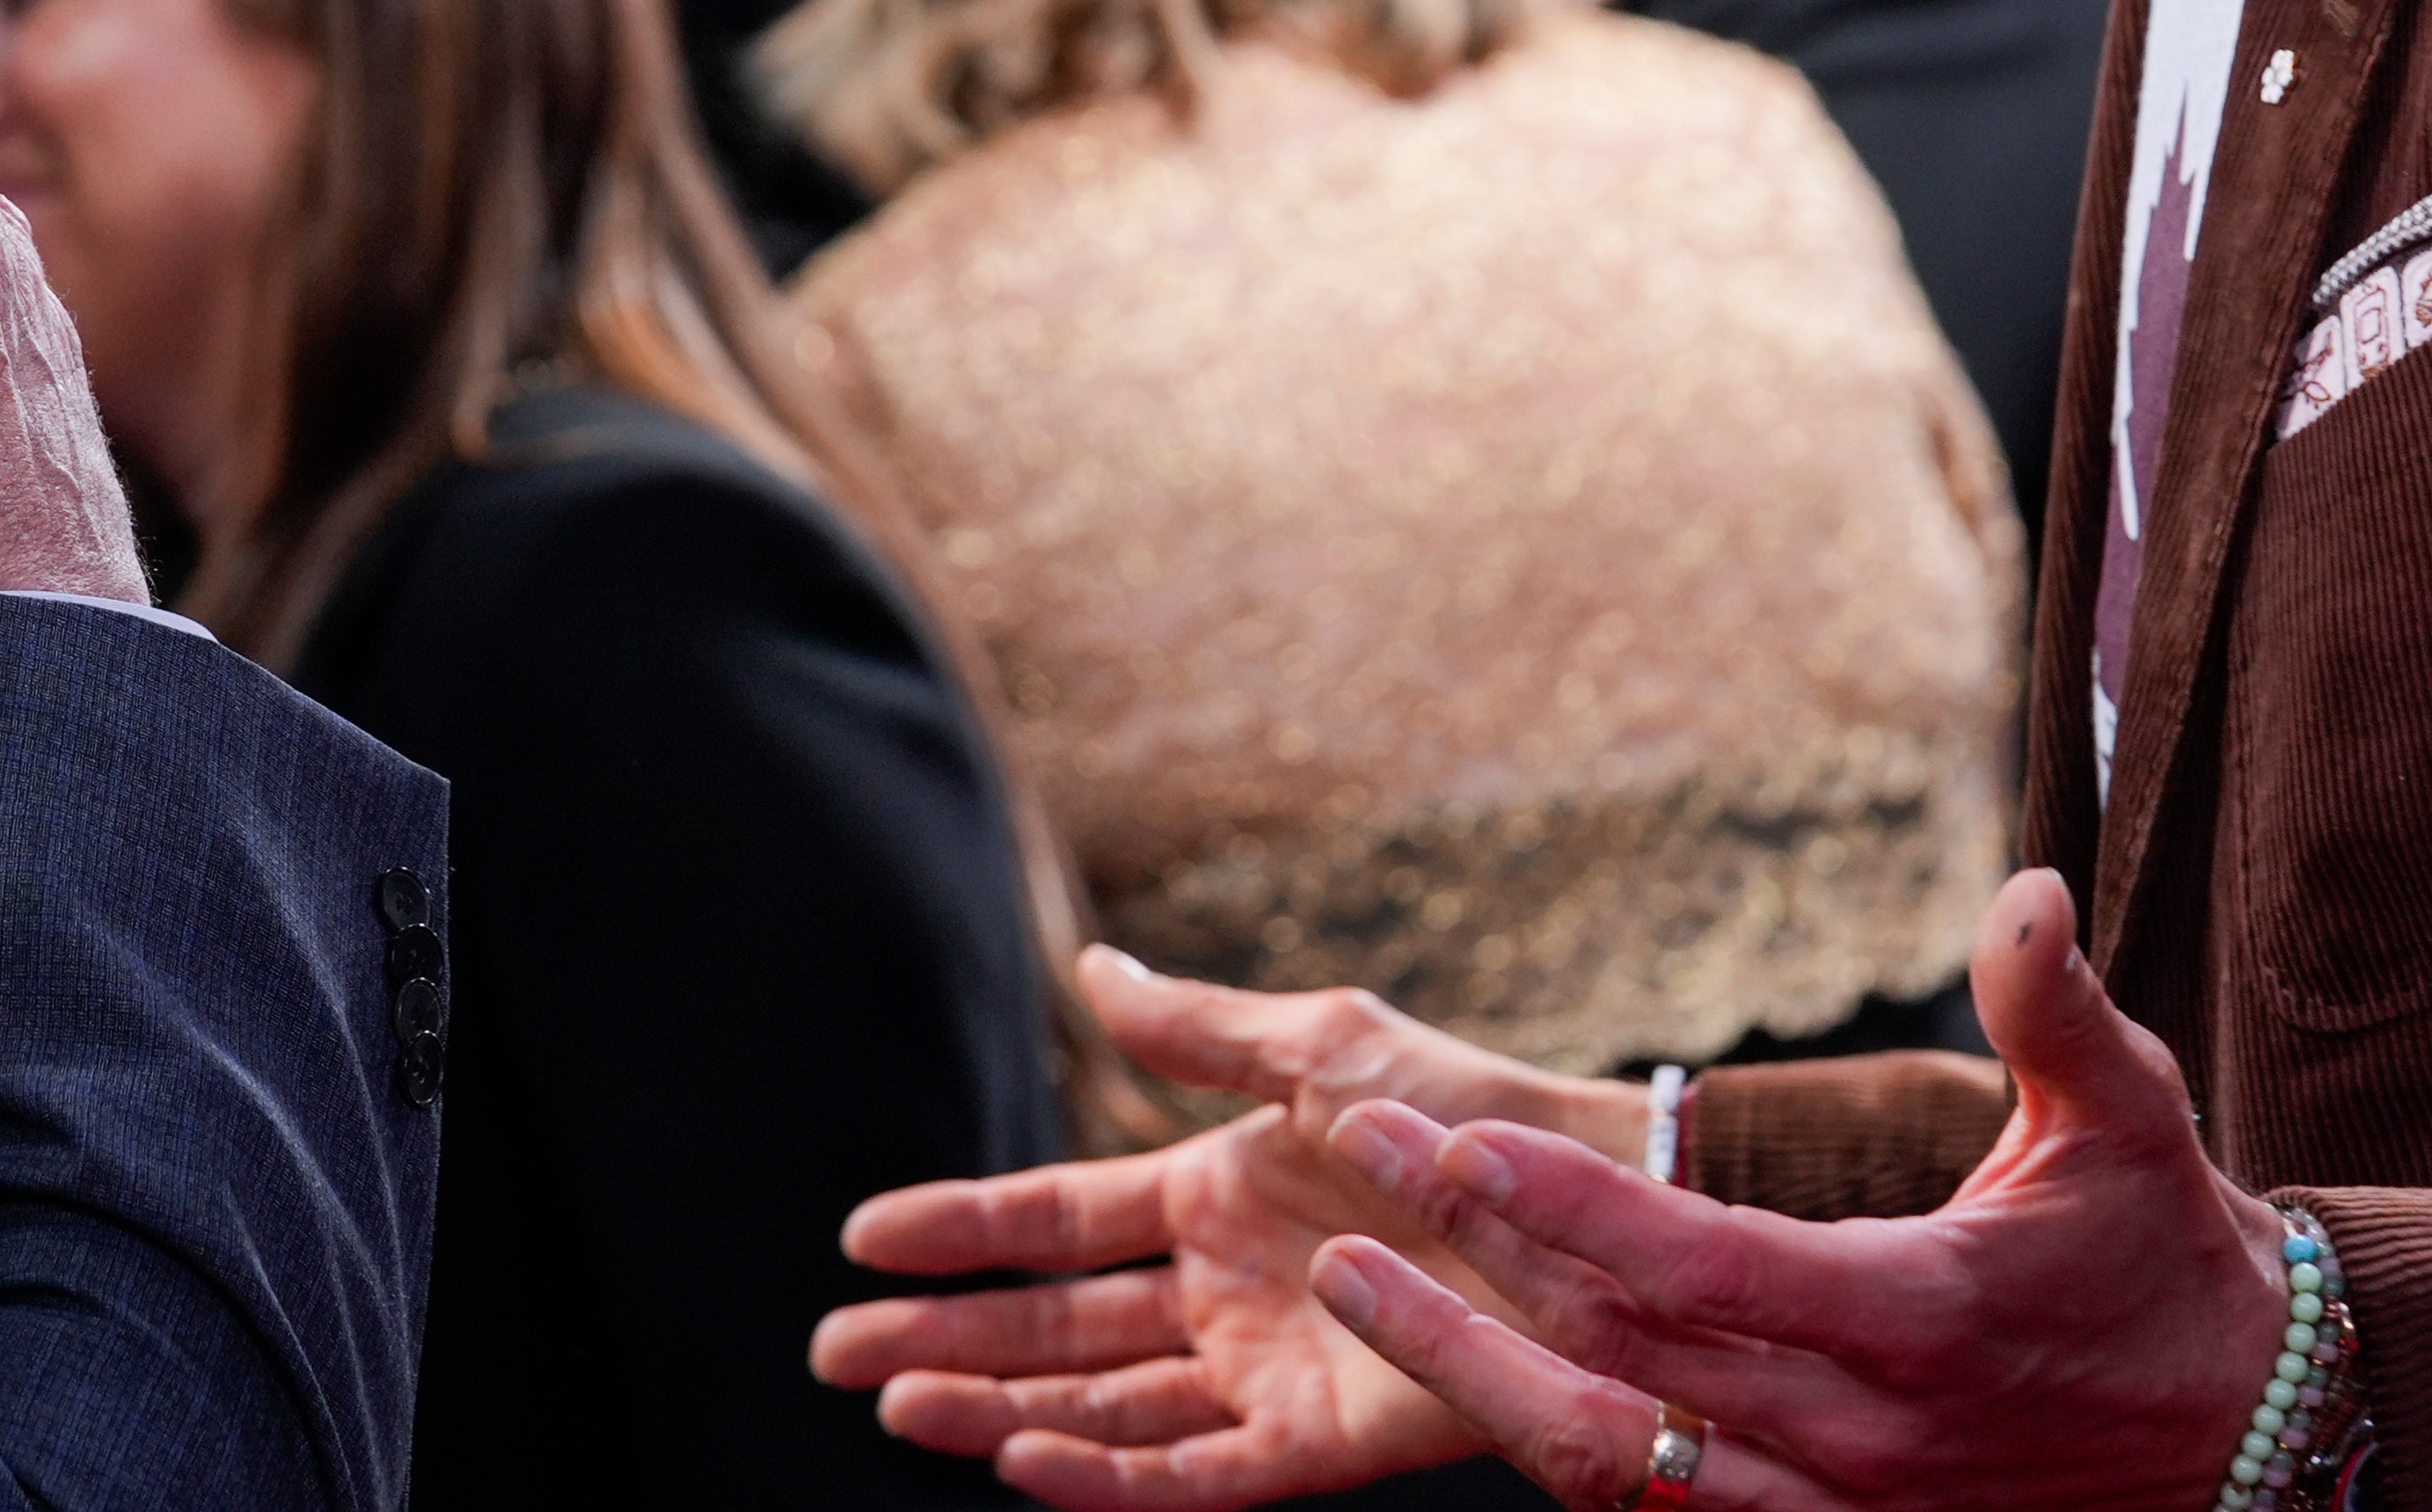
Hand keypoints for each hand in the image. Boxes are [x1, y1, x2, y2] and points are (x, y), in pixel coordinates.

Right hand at [815, 952, 1642, 1507]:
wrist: (1595, 1204)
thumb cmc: (1471, 1110)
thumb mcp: (1321, 1046)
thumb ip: (1198, 1030)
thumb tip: (1092, 970)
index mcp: (1215, 1193)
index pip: (1055, 1221)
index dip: (960, 1229)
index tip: (862, 1239)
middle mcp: (1222, 1290)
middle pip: (1052, 1327)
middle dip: (943, 1340)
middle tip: (836, 1352)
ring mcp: (1262, 1370)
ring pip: (1099, 1406)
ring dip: (997, 1409)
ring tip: (902, 1406)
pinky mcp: (1314, 1443)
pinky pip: (1190, 1470)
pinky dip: (1104, 1473)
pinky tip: (1021, 1459)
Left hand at [1305, 873, 2282, 1511]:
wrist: (2243, 1436)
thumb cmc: (2168, 1257)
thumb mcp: (2132, 1117)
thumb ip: (2057, 1007)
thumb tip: (2023, 888)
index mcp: (1914, 1319)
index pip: (1700, 1271)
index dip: (1569, 1211)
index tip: (1456, 1141)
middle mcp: (1857, 1435)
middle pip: (1615, 1359)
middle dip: (1468, 1259)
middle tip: (1357, 1162)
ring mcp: (1834, 1509)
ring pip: (1605, 1464)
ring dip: (1467, 1375)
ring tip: (1352, 1281)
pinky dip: (1548, 1447)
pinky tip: (1462, 1374)